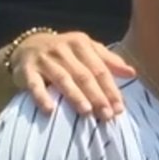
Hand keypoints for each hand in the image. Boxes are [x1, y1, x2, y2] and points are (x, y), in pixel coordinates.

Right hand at [10, 31, 136, 119]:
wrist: (26, 46)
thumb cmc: (64, 52)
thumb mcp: (86, 50)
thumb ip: (109, 61)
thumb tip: (132, 73)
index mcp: (81, 44)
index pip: (100, 69)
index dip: (111, 89)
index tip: (120, 108)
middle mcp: (63, 50)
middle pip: (84, 75)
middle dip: (97, 96)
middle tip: (107, 115)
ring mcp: (44, 59)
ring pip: (63, 79)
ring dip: (75, 96)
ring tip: (87, 111)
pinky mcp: (26, 71)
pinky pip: (34, 85)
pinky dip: (41, 97)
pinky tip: (50, 110)